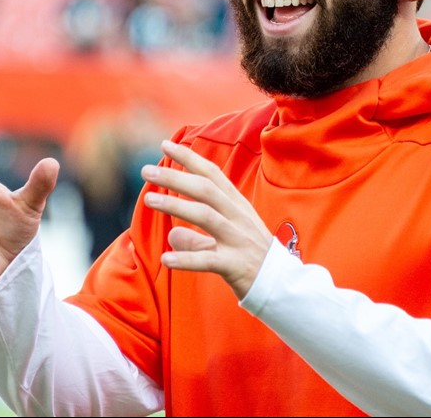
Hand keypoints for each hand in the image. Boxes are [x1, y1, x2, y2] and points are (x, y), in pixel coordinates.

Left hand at [141, 140, 271, 298]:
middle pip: (205, 190)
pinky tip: (165, 259)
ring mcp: (238, 240)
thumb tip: (172, 235)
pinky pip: (208, 260)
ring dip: (175, 206)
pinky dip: (186, 258)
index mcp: (237, 206)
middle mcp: (238, 218)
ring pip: (205, 216)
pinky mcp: (235, 265)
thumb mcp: (227, 240)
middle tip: (147, 170)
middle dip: (176, 177)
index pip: (212, 175)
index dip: (189, 158)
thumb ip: (198, 237)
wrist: (282, 285)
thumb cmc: (252, 258)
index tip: (165, 144)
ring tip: (149, 200)